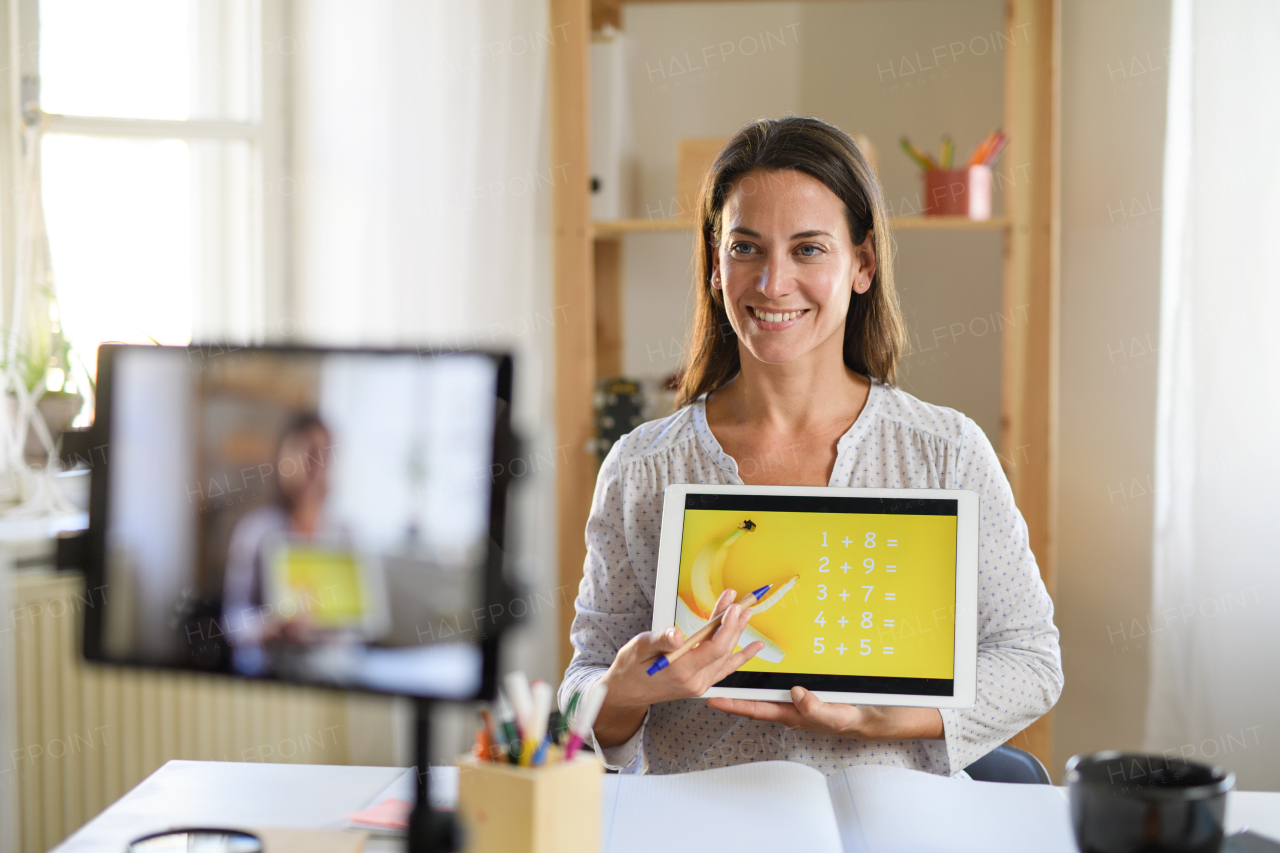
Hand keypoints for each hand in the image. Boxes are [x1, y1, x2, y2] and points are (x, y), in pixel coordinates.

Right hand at [593, 588, 764, 747]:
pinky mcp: (699, 683)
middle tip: (743, 603)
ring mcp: (698, 684)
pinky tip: (753, 647)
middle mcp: (694, 681)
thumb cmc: (630, 668)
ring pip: (725, 656)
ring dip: (736, 633)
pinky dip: (740, 656)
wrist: (626, 692)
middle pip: (723, 650)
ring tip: (746, 614)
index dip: (727, 627)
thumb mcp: (639, 648)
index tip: (733, 608)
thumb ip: (660, 640)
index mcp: (680, 671)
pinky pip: (724, 668)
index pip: (714, 649)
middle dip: (734, 623)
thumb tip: (676, 635)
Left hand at [708, 686, 944, 740]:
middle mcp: (792, 707)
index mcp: (794, 715)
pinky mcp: (809, 689)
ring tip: (730, 665)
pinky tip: (763, 662)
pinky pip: (781, 681)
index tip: (711, 698)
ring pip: (766, 689)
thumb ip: (817, 709)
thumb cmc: (858, 717)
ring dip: (748, 679)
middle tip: (712, 676)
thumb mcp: (839, 715)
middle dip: (734, 689)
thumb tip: (796, 695)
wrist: (880, 714)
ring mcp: (799, 699)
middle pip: (755, 698)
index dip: (733, 704)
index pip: (756, 709)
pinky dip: (767, 672)